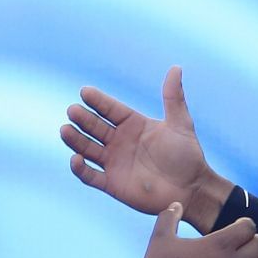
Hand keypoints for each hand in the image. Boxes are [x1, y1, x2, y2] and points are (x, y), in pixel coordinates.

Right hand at [63, 67, 232, 231]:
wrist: (191, 190)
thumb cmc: (188, 156)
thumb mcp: (180, 124)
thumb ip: (173, 98)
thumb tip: (176, 67)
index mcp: (133, 124)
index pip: (110, 109)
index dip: (98, 101)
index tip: (85, 92)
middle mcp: (120, 141)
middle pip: (95, 127)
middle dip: (83, 119)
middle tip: (73, 111)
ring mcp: (114, 162)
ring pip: (87, 149)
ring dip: (75, 140)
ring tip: (65, 130)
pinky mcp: (112, 183)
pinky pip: (90, 176)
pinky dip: (81, 169)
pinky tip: (75, 159)